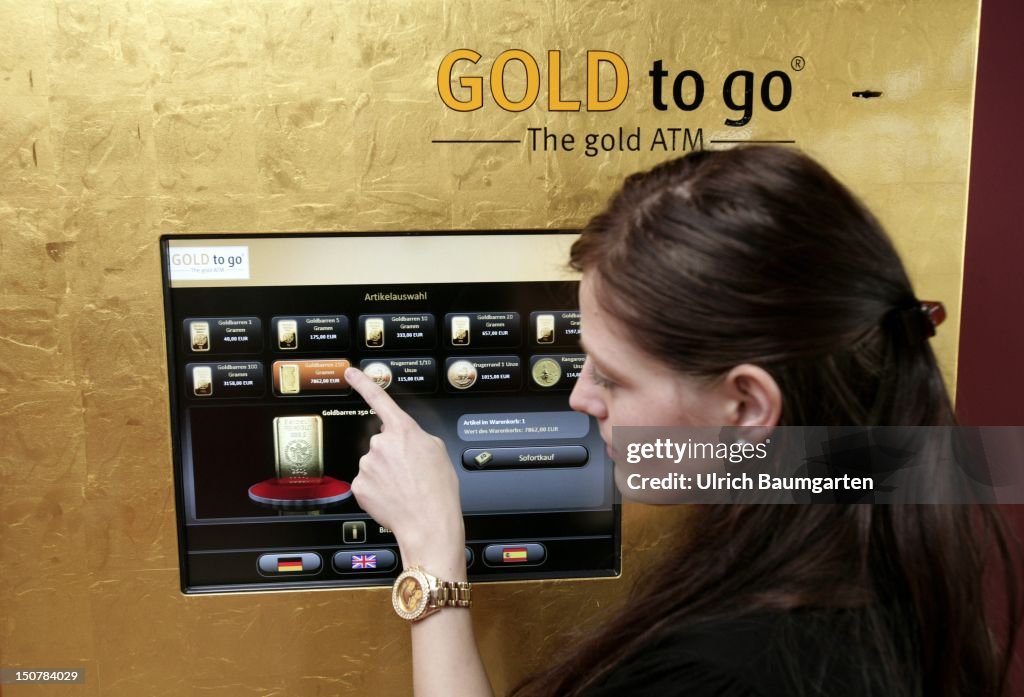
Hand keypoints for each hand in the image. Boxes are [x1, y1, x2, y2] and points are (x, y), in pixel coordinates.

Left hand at [346, 367, 465, 576]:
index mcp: (403, 430)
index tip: (350, 373)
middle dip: (392, 455)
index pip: (378, 399)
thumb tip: (407, 440)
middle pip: (381, 442)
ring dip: (385, 474)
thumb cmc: (439, 491)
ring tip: (404, 488)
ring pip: (373, 464)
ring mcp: (367, 464)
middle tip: (410, 473)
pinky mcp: (359, 485)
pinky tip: (392, 497)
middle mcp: (380, 444)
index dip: (363, 382)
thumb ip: (418, 437)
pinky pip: (367, 482)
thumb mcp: (439, 451)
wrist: (429, 523)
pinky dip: (377, 490)